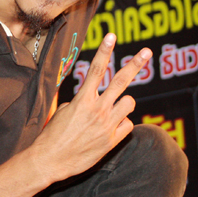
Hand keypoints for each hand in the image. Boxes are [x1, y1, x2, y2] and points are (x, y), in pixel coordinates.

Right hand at [30, 33, 151, 182]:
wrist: (50, 161)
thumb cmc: (53, 135)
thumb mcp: (64, 111)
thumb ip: (83, 101)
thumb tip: (95, 100)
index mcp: (83, 100)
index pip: (96, 69)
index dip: (105, 50)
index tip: (112, 36)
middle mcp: (97, 109)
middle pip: (120, 81)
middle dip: (135, 64)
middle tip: (147, 52)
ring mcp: (107, 125)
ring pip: (129, 103)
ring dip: (123, 103)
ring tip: (111, 111)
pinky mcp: (112, 140)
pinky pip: (127, 124)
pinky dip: (121, 123)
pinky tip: (109, 130)